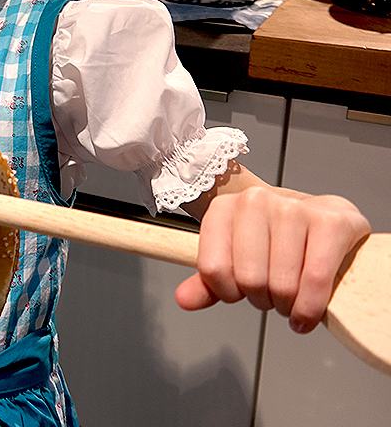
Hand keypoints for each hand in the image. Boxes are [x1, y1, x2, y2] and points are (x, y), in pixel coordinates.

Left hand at [175, 186, 370, 333]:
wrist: (324, 215)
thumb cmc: (276, 238)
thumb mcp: (236, 255)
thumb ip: (208, 280)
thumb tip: (183, 299)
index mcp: (223, 208)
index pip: (212, 269)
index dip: (228, 292)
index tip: (239, 293)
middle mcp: (255, 201)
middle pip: (249, 280)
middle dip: (262, 301)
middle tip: (272, 296)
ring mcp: (294, 209)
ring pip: (282, 284)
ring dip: (288, 306)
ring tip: (291, 299)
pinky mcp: (331, 223)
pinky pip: (315, 280)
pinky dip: (310, 308)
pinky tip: (308, 313)